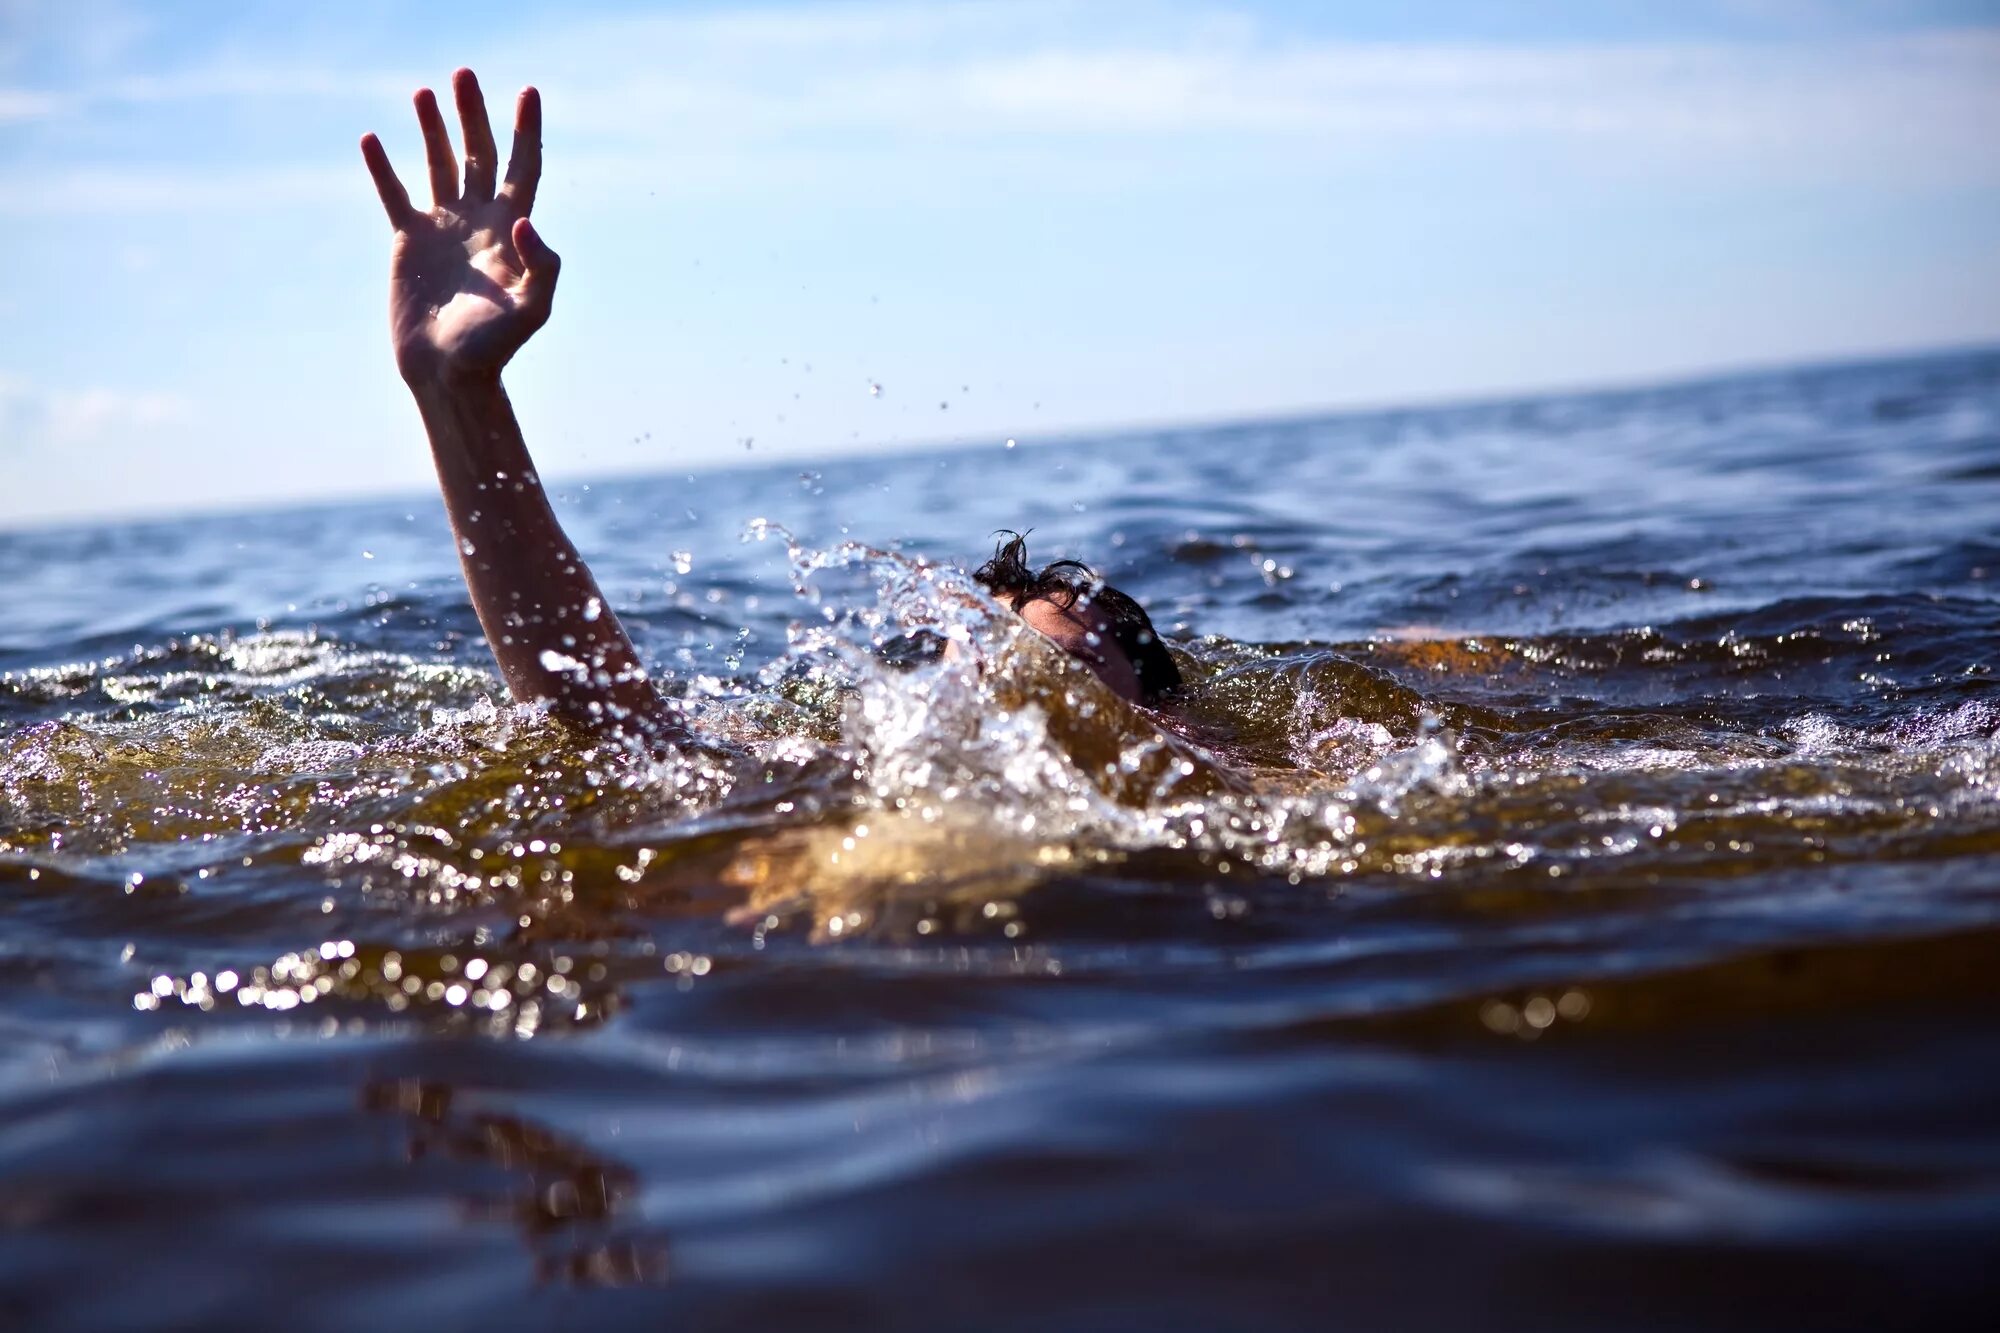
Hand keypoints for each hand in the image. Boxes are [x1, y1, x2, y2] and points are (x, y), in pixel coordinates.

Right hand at [360, 69, 557, 384]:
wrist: (449, 372)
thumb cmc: (493, 348)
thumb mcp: (531, 311)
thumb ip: (541, 267)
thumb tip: (526, 221)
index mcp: (511, 231)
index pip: (522, 167)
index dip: (526, 130)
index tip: (528, 92)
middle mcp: (479, 221)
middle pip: (479, 154)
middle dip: (473, 114)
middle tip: (463, 73)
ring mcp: (443, 228)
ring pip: (439, 165)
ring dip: (433, 129)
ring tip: (425, 92)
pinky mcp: (408, 241)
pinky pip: (394, 194)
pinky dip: (383, 168)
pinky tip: (372, 139)